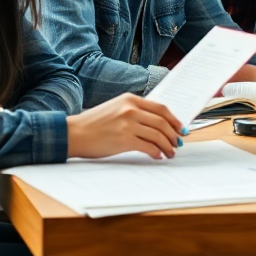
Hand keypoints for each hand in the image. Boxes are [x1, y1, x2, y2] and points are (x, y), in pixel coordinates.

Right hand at [66, 93, 183, 159]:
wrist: (74, 133)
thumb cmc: (93, 124)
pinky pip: (148, 146)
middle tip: (178, 143)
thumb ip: (135, 111)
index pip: (161, 108)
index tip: (181, 129)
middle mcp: (131, 109)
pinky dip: (156, 152)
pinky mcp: (124, 139)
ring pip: (158, 135)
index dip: (174, 120)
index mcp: (130, 99)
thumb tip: (157, 124)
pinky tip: (157, 156)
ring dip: (167, 145)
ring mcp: (128, 123)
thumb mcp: (115, 108)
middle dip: (173, 135)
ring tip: (170, 152)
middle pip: (162, 122)